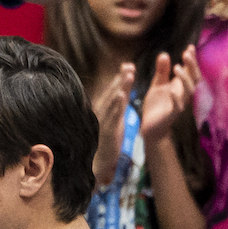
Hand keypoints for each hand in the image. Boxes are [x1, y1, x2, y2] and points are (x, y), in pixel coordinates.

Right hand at [90, 63, 133, 185]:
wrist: (98, 163)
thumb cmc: (105, 142)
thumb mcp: (113, 122)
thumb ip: (116, 108)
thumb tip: (121, 94)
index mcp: (103, 110)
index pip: (112, 91)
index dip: (119, 79)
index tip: (127, 66)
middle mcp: (101, 112)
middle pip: (112, 92)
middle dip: (121, 78)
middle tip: (129, 65)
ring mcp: (103, 120)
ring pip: (112, 100)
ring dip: (120, 86)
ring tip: (128, 74)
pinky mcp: (106, 130)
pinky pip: (112, 115)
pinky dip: (116, 104)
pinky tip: (121, 95)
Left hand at [140, 46, 199, 145]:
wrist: (150, 127)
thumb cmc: (156, 105)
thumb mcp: (157, 85)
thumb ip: (161, 71)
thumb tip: (164, 54)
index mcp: (180, 86)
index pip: (189, 71)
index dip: (191, 60)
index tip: (190, 47)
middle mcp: (183, 94)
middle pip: (194, 79)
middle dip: (192, 66)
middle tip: (187, 53)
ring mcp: (179, 104)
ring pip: (188, 91)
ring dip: (184, 79)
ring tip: (176, 67)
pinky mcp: (171, 115)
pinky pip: (177, 107)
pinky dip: (175, 99)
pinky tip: (171, 90)